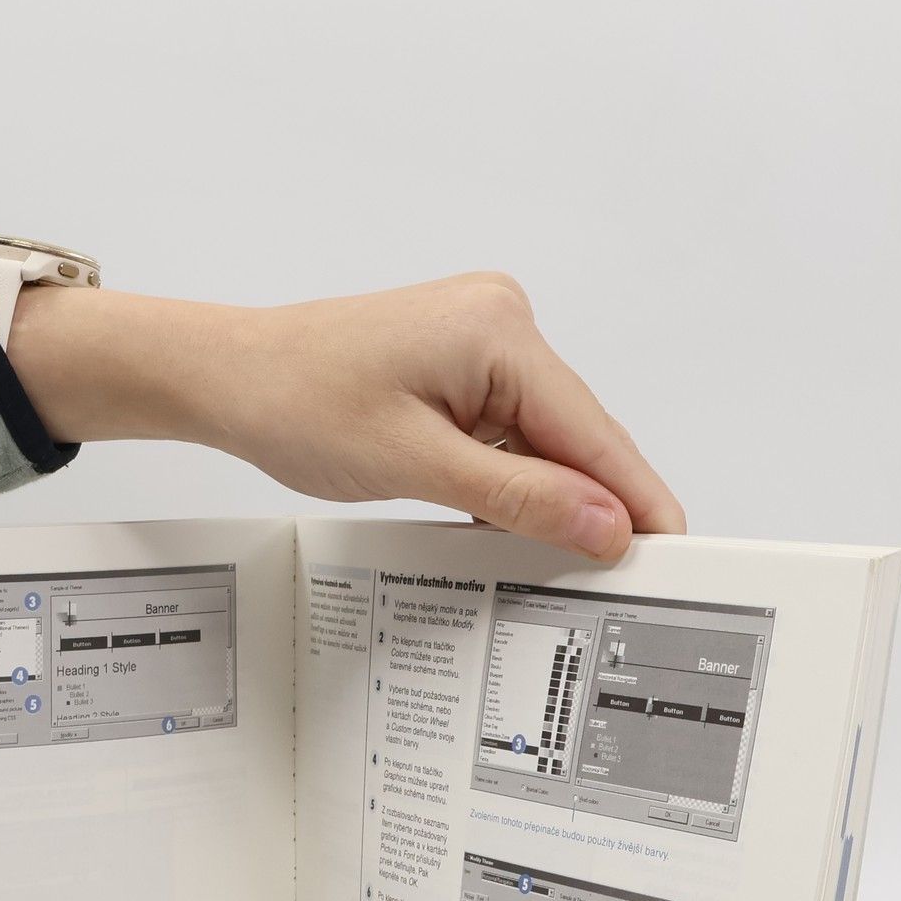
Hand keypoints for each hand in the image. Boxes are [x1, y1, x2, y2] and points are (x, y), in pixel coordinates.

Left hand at [7, 273, 684, 558]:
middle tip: (617, 580)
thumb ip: (518, 497)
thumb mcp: (414, 463)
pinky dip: (507, 477)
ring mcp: (481, 339)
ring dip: (540, 495)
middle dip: (586, 504)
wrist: (227, 376)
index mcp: (498, 328)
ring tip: (550, 558)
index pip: (593, 429)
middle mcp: (501, 321)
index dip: (634, 498)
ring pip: (541, 439)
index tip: (673, 552)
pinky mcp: (459, 363)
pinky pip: (507, 430)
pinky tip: (503, 521)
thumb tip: (604, 523)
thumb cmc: (294, 400)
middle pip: (574, 435)